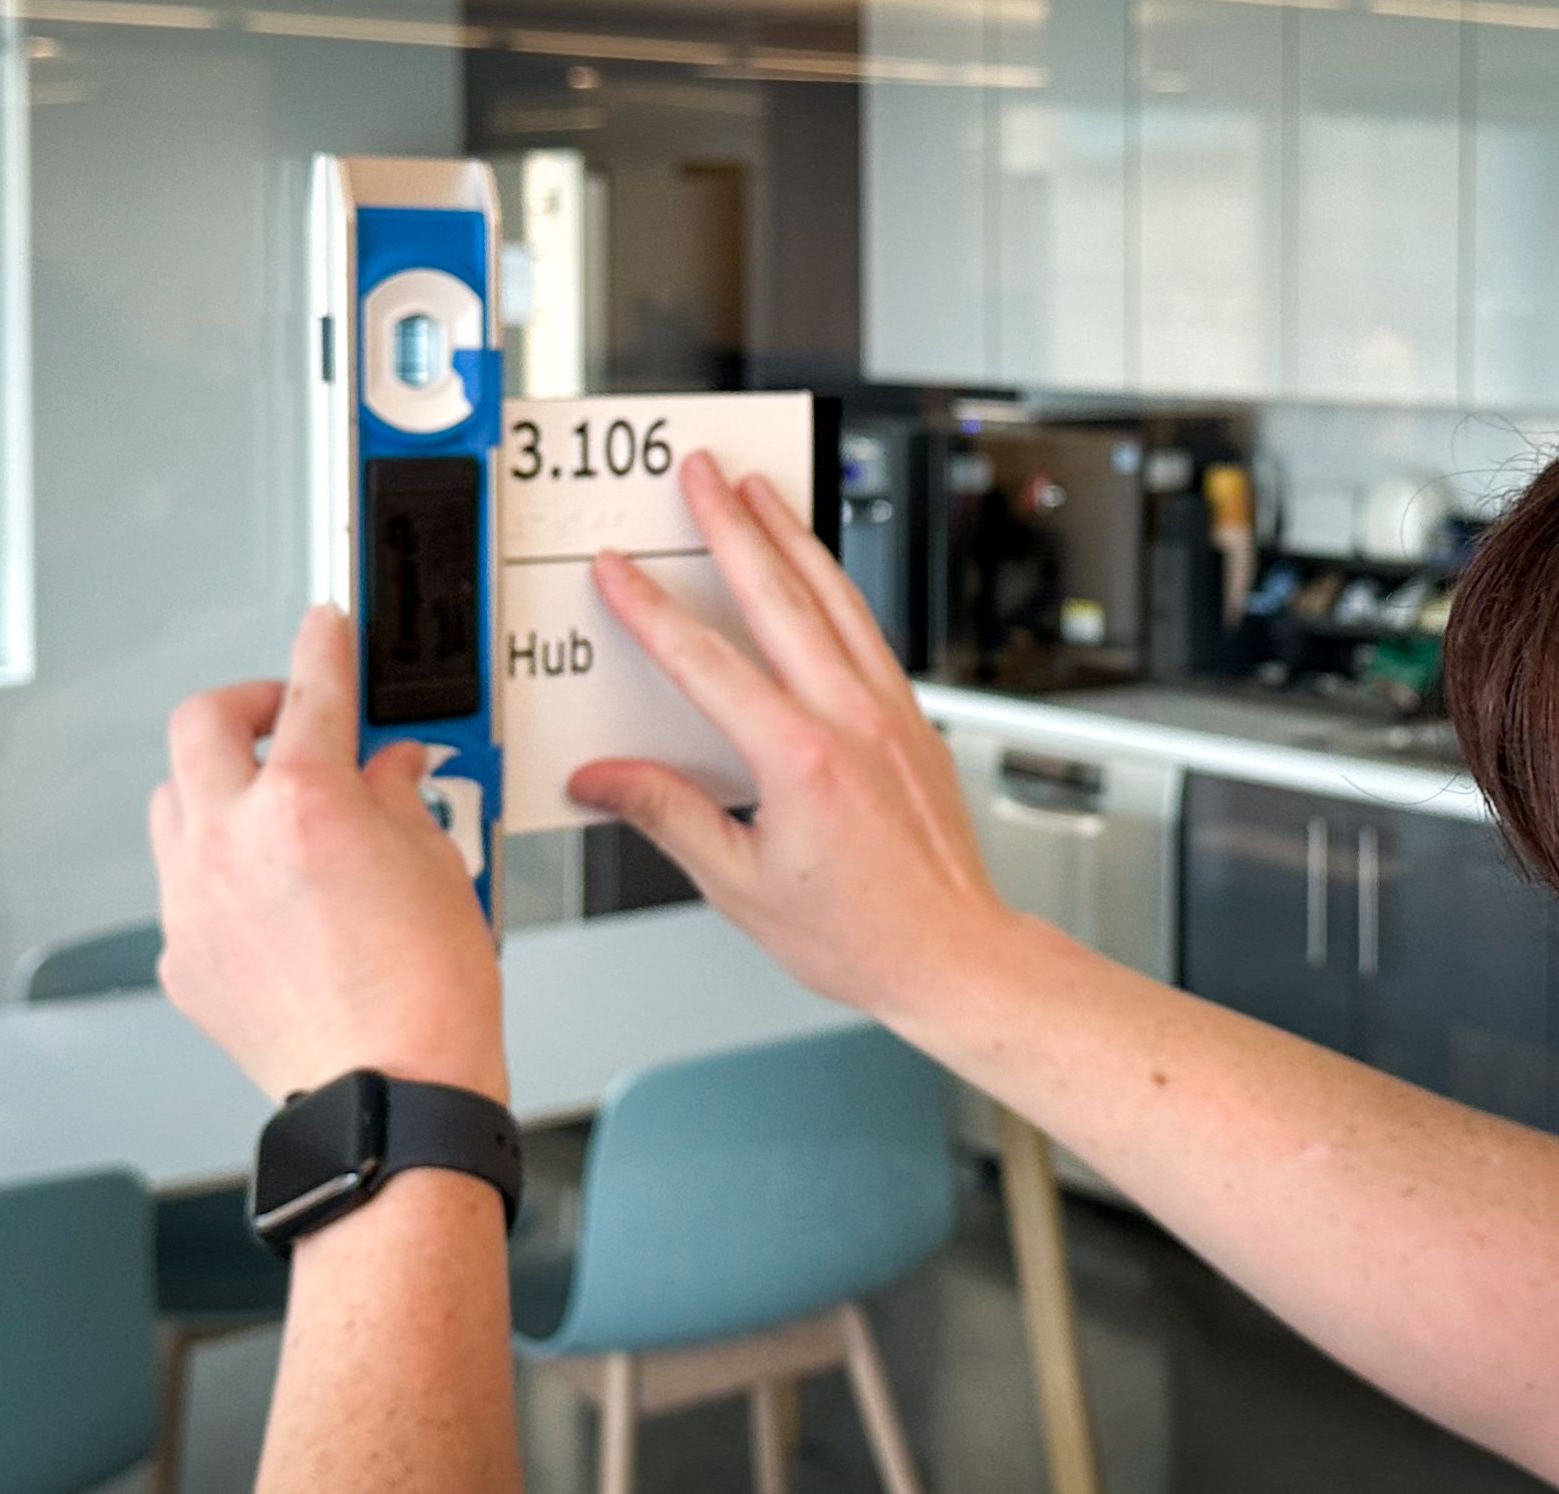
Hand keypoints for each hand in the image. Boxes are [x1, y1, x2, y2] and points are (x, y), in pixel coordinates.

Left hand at [149, 606, 507, 1104]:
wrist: (393, 1097)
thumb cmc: (426, 1000)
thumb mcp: (438, 866)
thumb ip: (399, 798)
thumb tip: (387, 771)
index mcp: (305, 803)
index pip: (312, 691)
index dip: (322, 647)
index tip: (323, 629)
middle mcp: (232, 841)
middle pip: (201, 724)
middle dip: (245, 706)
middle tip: (285, 715)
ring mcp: (194, 901)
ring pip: (174, 802)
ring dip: (216, 784)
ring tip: (268, 804)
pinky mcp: (183, 957)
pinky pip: (182, 885)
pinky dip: (218, 871)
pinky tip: (266, 893)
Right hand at [569, 453, 1022, 1018]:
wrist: (955, 955)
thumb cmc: (861, 935)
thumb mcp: (740, 886)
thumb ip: (668, 817)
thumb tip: (602, 782)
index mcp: (800, 759)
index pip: (707, 663)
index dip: (653, 610)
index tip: (619, 570)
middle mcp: (852, 719)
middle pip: (779, 596)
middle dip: (732, 525)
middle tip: (702, 472)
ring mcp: (891, 712)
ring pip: (835, 598)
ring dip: (791, 536)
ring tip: (759, 490)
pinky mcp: (915, 720)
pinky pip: (868, 632)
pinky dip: (836, 587)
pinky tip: (819, 569)